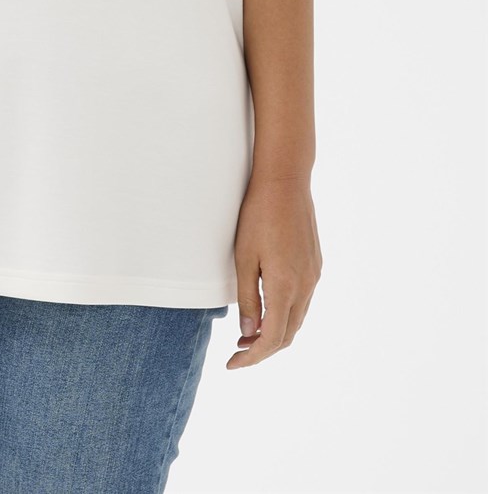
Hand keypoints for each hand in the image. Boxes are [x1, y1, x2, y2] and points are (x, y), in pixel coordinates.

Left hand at [226, 174, 321, 369]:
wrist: (286, 182)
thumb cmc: (258, 215)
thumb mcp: (244, 258)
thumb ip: (248, 299)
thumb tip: (249, 334)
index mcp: (285, 286)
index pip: (272, 338)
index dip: (253, 358)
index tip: (232, 364)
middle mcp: (306, 286)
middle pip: (288, 335)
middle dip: (263, 350)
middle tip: (237, 354)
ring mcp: (314, 276)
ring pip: (297, 319)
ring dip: (275, 333)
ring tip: (248, 336)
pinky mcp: (315, 265)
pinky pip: (303, 301)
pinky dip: (285, 314)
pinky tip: (268, 309)